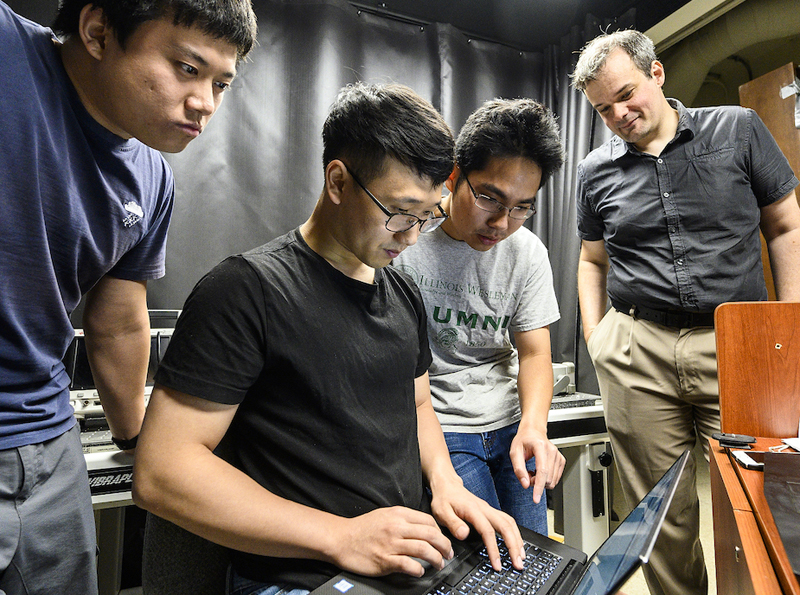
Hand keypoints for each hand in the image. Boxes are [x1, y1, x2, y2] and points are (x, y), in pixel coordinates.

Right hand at [331, 507, 452, 577]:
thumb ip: (404, 520)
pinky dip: (419, 569)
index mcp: (398, 514)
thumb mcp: (385, 515)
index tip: (443, 540)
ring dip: (436, 559)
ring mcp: (391, 544)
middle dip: (445, 546)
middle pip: (431, 535)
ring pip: (424, 550)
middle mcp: (397, 527)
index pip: (428, 521)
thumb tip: (424, 528)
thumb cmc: (363, 528)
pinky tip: (420, 571)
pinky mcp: (385, 560)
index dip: (440, 532)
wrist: (341, 539)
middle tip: (448, 554)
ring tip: (439, 564)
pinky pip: (409, 565)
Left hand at [429, 480, 525, 571]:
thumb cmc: (444, 499)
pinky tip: (516, 543)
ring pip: (510, 523)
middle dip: (514, 546)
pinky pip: (507, 521)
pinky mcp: (490, 511)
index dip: (494, 549)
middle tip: (518, 564)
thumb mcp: (441, 511)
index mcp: (473, 510)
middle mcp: (485, 509)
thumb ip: (453, 523)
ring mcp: (489, 509)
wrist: (447, 485)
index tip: (497, 564)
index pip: (488, 531)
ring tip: (521, 557)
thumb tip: (464, 535)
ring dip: (517, 540)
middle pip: (506, 526)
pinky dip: (514, 533)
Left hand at [509, 428, 564, 503]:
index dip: (539, 487)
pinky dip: (546, 479)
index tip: (536, 498)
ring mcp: (558, 456)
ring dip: (540, 481)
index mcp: (540, 446)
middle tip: (527, 474)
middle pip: (547, 478)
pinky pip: (555, 479)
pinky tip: (539, 471)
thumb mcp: (514, 452)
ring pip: (552, 481)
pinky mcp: (561, 461)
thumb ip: (518, 469)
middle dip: (535, 482)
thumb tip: (525, 484)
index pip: (542, 471)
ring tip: (532, 471)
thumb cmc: (523, 440)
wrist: (533, 432)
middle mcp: (552, 451)